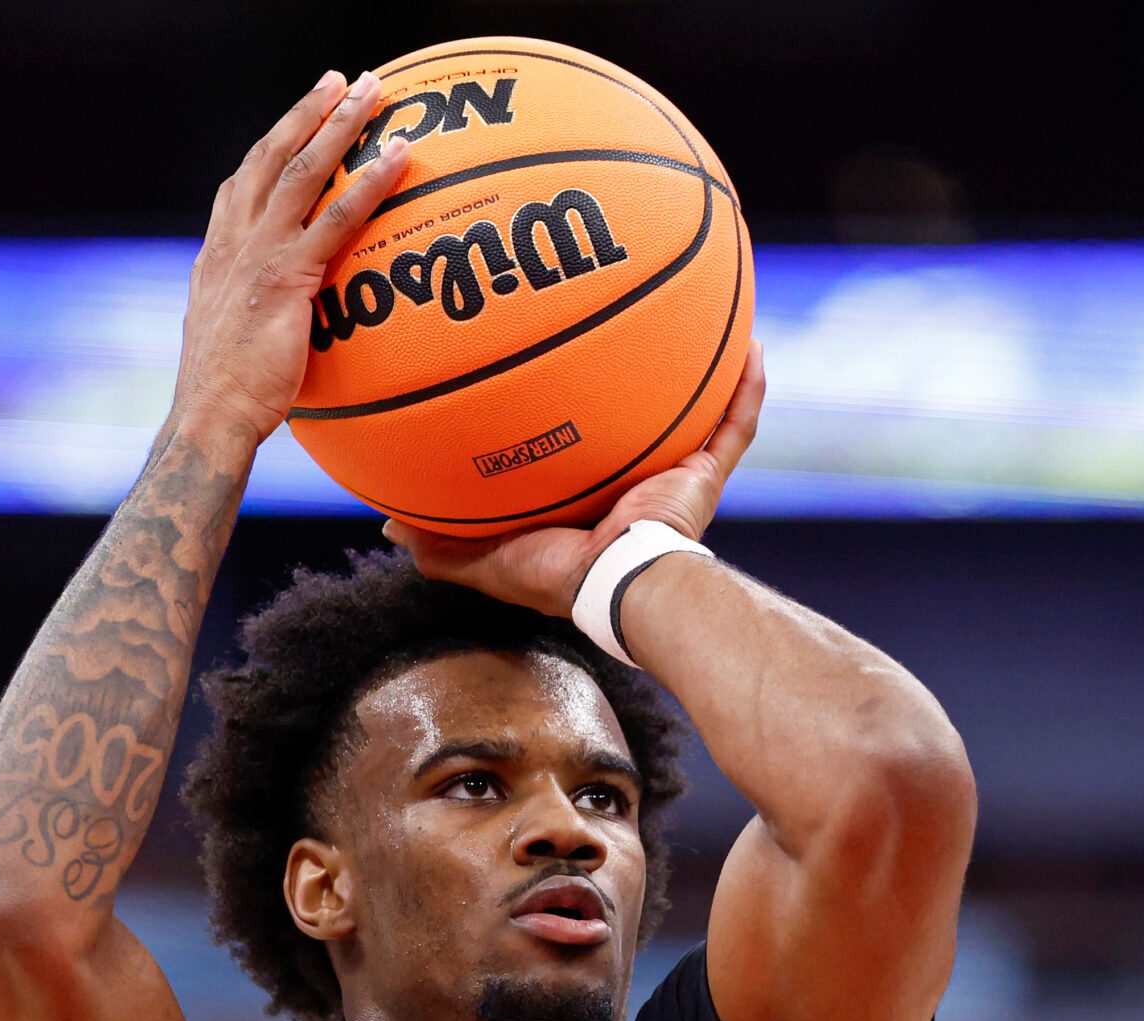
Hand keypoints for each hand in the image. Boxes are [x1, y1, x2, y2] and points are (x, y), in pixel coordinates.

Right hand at [168, 69, 410, 446]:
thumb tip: (283, 325)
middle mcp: (234, 241)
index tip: (296, 121)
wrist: (209, 415)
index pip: (242, 184)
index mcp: (218, 254)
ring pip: (302, 169)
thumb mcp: (235, 342)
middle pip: (270, 156)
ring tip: (373, 92)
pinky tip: (400, 157)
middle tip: (340, 81)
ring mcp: (259, 254)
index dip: (269, 147)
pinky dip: (369, 181)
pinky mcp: (288, 277)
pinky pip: (337, 218)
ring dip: (340, 124)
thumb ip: (256, 317)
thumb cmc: (226, 397)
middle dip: (306, 113)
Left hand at [384, 341, 767, 615]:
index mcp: (587, 493)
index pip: (576, 440)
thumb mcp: (487, 557)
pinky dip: (748, 388)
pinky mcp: (705, 475)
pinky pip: (736, 424)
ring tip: (700, 311)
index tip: (550, 359)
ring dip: (701, 365)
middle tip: (621, 316)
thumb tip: (389, 527)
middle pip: (637, 412)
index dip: (568, 404)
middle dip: (636, 370)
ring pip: (693, 407)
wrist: (623, 586)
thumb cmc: (560, 577)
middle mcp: (634, 476)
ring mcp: (674, 473)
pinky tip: (754, 344)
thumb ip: (442, 545)